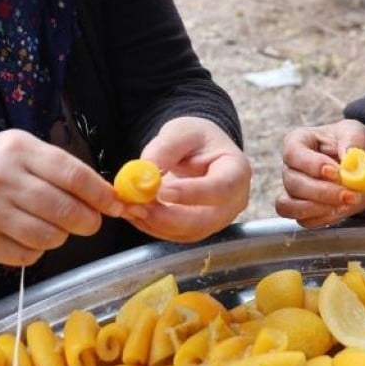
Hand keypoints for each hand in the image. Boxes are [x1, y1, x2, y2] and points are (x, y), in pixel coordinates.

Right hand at [0, 130, 123, 266]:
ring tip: (54, 227)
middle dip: (87, 221)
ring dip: (60, 237)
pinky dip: (36, 251)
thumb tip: (108, 196)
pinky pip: (26, 255)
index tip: (116, 204)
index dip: (100, 194)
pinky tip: (28, 237)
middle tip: (91, 222)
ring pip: (47, 237)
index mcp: (19, 149)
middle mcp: (1, 177)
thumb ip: (64, 169)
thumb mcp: (26, 152)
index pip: (72, 174)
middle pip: (63, 209)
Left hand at [121, 116, 249, 242]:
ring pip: (186, 232)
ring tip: (128, 205)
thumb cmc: (195, 138)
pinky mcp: (198, 229)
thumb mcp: (181, 131)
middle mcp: (233, 202)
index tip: (162, 191)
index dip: (192, 194)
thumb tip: (145, 172)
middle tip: (137, 205)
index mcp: (236, 171)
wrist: (198, 151)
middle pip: (204, 220)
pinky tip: (133, 211)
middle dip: (167, 217)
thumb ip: (165, 148)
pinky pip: (175, 234)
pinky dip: (151, 226)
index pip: (221, 188)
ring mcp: (217, 220)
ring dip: (154, 222)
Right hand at [273, 119, 364, 227]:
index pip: (293, 153)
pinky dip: (322, 218)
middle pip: (293, 182)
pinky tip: (341, 210)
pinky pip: (302, 220)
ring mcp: (293, 190)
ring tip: (347, 203)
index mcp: (299, 141)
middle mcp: (291, 166)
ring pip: (291, 205)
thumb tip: (348, 155)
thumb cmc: (359, 148)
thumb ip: (353, 139)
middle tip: (351, 194)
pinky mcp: (301, 210)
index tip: (336, 172)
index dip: (312, 165)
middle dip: (323, 192)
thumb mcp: (360, 133)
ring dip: (320, 208)